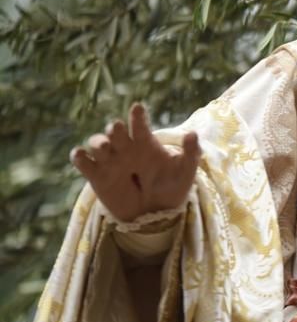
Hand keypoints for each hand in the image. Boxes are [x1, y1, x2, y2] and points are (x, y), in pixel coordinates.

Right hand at [70, 103, 200, 222]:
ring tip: (104, 145)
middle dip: (115, 129)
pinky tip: (79, 154)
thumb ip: (191, 152)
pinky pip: (83, 163)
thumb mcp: (185, 171)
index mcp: (146, 142)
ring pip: (98, 144)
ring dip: (98, 141)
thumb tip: (193, 134)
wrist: (155, 213)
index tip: (137, 108)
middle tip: (117, 129)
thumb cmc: (171, 186)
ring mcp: (109, 160)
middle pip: (116, 131)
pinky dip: (78, 157)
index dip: (138, 116)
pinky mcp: (96, 176)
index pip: (140, 125)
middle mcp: (125, 147)